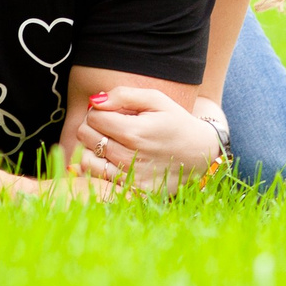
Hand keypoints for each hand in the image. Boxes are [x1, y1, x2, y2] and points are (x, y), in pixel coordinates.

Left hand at [74, 88, 222, 192]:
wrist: (199, 153)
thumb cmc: (175, 122)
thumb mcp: (156, 99)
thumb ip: (124, 95)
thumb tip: (95, 100)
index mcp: (136, 132)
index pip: (93, 117)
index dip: (98, 110)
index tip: (111, 112)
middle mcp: (130, 157)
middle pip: (85, 135)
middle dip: (93, 125)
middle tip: (109, 124)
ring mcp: (130, 177)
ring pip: (86, 158)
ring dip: (91, 146)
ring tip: (109, 140)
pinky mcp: (131, 190)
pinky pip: (97, 177)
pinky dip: (97, 165)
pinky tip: (111, 157)